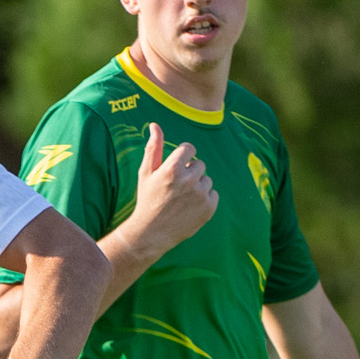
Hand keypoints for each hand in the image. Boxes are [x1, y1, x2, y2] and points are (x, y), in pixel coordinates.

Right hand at [128, 121, 217, 255]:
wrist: (151, 233)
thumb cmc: (147, 200)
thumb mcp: (146, 173)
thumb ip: (153, 147)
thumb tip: (155, 125)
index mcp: (172, 169)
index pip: (190, 149)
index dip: (182, 158)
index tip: (176, 169)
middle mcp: (189, 180)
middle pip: (199, 164)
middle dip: (189, 173)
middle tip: (176, 188)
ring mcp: (200, 195)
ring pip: (207, 180)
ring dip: (197, 186)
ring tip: (182, 199)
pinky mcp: (209, 208)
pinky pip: (213, 194)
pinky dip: (204, 199)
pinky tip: (190, 207)